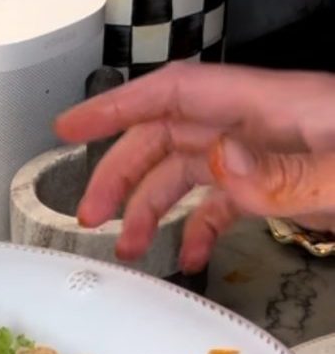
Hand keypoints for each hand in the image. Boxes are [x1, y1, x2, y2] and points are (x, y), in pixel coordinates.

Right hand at [54, 63, 334, 270]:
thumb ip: (277, 170)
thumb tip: (216, 160)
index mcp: (272, 107)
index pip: (178, 94)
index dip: (118, 109)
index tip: (71, 127)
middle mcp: (263, 125)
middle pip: (171, 136)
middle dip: (123, 173)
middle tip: (91, 215)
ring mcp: (271, 154)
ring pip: (190, 172)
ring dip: (153, 210)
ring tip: (131, 249)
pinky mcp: (283, 184)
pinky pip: (225, 202)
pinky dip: (200, 231)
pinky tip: (192, 260)